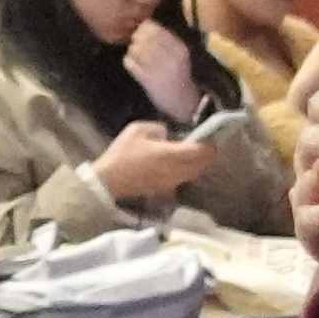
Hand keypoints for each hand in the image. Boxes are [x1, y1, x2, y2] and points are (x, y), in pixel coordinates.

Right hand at [93, 119, 207, 207]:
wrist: (109, 180)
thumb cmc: (122, 153)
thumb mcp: (137, 130)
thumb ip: (158, 128)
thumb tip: (167, 135)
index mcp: (170, 154)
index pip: (200, 152)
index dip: (209, 144)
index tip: (209, 136)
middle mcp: (175, 170)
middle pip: (202, 165)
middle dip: (207, 155)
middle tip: (206, 144)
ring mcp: (171, 182)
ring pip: (194, 174)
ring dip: (198, 164)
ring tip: (194, 154)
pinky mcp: (164, 188)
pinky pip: (183, 179)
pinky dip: (187, 171)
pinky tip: (180, 164)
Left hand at [122, 24, 202, 121]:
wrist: (184, 101)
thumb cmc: (179, 74)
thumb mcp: (179, 54)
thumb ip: (166, 39)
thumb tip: (144, 24)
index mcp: (179, 48)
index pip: (154, 28)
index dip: (144, 28)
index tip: (142, 34)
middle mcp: (171, 57)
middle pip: (143, 37)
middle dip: (136, 39)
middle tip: (136, 45)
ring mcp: (159, 69)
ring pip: (135, 49)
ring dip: (132, 51)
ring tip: (135, 56)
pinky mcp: (148, 81)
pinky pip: (130, 64)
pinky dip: (128, 62)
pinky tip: (133, 65)